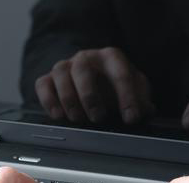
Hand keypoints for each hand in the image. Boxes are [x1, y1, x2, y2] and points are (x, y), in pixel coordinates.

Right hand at [35, 47, 155, 123]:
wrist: (91, 79)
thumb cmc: (114, 85)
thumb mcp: (134, 89)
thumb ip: (142, 99)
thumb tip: (145, 111)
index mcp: (111, 57)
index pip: (120, 72)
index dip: (127, 97)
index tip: (132, 118)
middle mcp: (86, 58)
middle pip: (83, 68)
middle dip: (90, 95)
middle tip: (98, 118)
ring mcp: (65, 67)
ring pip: (60, 73)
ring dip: (69, 99)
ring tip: (78, 119)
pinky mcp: (48, 79)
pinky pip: (43, 85)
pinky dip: (49, 101)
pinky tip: (59, 116)